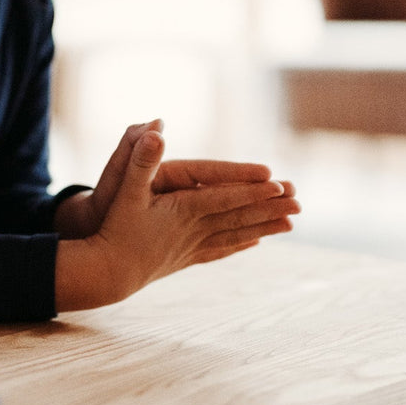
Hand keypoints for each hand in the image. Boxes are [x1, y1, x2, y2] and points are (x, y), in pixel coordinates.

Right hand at [58, 129, 298, 308]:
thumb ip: (141, 161)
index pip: (224, 198)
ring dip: (264, 226)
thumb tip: (154, 131)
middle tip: (300, 202)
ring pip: (235, 234)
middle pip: (238, 216)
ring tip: (292, 222)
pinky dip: (241, 243)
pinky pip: (220, 249)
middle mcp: (193, 230)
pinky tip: (257, 242)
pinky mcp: (185, 258)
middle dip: (270, 208)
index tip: (279, 185)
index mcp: (181, 210)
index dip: (251, 190)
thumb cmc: (112, 228)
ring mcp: (191, 246)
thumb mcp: (123, 190)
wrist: (105, 273)